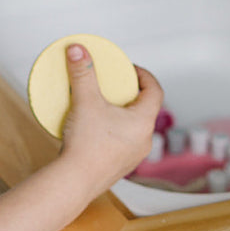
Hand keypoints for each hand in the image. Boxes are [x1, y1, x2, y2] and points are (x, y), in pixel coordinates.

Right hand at [57, 43, 160, 192]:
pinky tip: (94, 129)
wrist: (74, 182)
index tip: (129, 68)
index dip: (144, 75)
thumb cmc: (86, 144)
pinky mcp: (119, 167)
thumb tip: (77, 49)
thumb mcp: (85, 101)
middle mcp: (144, 140)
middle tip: (114, 85)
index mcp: (143, 121)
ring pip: (133, 127)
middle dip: (130, 94)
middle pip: (144, 109)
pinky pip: (122, 142)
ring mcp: (133, 156)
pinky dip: (113, 131)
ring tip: (102, 106)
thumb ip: (82, 73)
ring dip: (121, 114)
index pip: (155, 90)